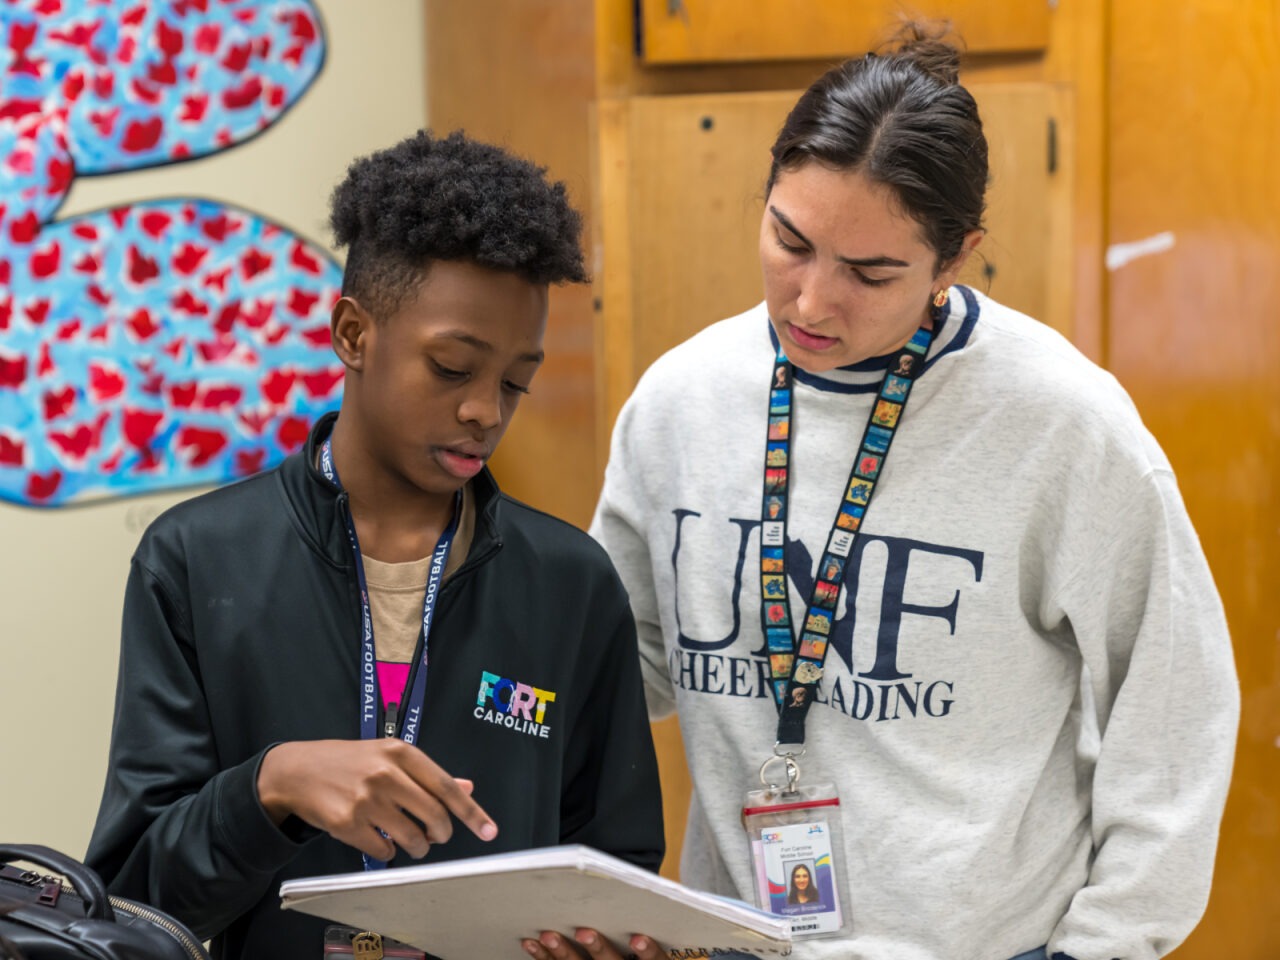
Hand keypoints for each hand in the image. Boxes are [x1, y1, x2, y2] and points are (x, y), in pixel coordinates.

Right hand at [256, 738, 496, 860]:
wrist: (297, 771)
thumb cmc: (348, 762)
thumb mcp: (388, 756)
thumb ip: (427, 774)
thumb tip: (466, 787)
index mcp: (401, 752)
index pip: (446, 786)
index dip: (471, 812)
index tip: (489, 831)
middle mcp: (386, 774)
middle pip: (434, 815)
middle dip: (442, 833)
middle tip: (438, 836)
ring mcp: (366, 799)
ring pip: (412, 838)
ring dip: (418, 847)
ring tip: (412, 841)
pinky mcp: (348, 823)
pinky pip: (384, 851)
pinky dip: (389, 852)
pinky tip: (381, 840)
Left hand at [521, 928, 666, 959]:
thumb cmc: (629, 945)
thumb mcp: (648, 938)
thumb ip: (642, 921)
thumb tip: (631, 886)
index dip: (649, 952)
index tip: (638, 938)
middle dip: (597, 948)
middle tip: (583, 932)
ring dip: (562, 953)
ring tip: (548, 935)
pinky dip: (543, 957)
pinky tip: (532, 943)